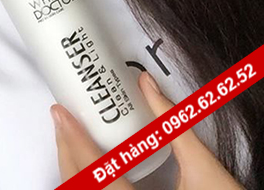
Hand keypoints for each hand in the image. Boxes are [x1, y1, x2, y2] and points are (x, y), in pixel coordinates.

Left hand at [51, 70, 244, 188]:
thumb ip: (173, 123)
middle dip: (66, 151)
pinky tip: (88, 163)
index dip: (73, 141)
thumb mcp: (204, 166)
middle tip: (61, 119)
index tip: (60, 113)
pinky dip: (85, 182)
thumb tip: (147, 84)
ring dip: (72, 167)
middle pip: (80, 187)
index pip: (96, 173)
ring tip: (71, 136)